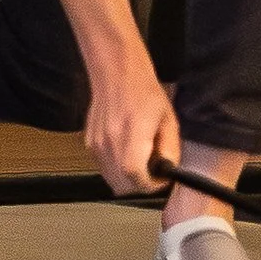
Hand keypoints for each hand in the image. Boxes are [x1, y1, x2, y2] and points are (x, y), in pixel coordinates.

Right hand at [84, 49, 181, 198]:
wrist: (117, 74)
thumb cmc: (144, 92)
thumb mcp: (168, 118)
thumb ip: (170, 148)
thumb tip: (168, 171)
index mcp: (132, 133)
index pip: (135, 176)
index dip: (150, 185)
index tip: (160, 180)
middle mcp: (110, 141)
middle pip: (122, 185)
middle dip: (140, 185)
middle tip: (152, 173)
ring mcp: (97, 144)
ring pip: (111, 180)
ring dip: (127, 180)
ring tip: (139, 161)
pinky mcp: (89, 144)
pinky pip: (103, 169)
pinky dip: (115, 170)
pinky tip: (126, 153)